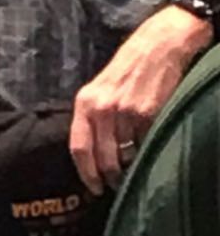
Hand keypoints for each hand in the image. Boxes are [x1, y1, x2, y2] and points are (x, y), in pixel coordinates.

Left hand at [71, 4, 212, 194]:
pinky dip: (146, 152)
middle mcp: (102, 109)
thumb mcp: (99, 90)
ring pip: (126, 154)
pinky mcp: (149, 113)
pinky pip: (146, 143)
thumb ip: (93, 118)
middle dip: (109, 178)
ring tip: (132, 172)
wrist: (156, 47)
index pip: (79, 147)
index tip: (93, 188)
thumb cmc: (126, 70)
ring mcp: (126, 112)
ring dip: (130, 168)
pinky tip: (148, 151)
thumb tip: (92, 153)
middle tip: (115, 187)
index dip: (85, 173)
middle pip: (102, 157)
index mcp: (85, 103)